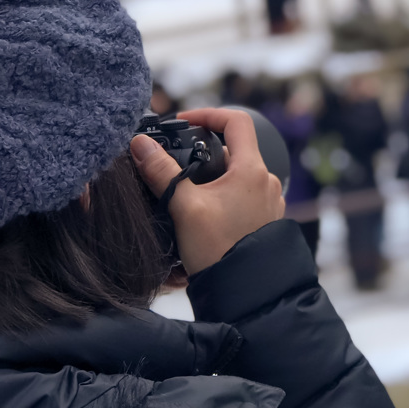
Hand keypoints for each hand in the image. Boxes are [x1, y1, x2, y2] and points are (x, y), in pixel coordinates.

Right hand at [130, 108, 285, 274]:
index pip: (237, 121)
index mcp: (252, 170)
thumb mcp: (184, 208)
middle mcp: (266, 181)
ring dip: (211, 175)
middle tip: (176, 160)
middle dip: (203, 151)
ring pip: (236, 174)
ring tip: (185, 190)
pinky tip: (201, 211)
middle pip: (234, 149)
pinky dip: (221, 194)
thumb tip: (140, 145)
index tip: (184, 122)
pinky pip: (242, 195)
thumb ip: (162, 173)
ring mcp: (268, 201)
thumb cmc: (219, 251)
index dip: (209, 114)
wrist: (245, 294)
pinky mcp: (264, 220)